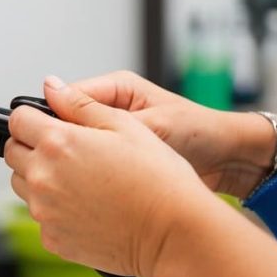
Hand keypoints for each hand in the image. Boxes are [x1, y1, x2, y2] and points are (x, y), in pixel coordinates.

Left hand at [5, 76, 213, 276]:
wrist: (175, 233)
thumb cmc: (158, 179)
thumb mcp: (125, 125)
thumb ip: (79, 104)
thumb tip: (51, 87)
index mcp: (57, 143)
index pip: (17, 120)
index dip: (32, 118)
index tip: (46, 123)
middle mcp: (42, 177)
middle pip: (14, 153)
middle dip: (33, 146)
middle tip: (67, 151)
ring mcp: (44, 211)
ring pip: (23, 185)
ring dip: (41, 177)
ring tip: (80, 180)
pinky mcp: (52, 238)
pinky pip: (41, 216)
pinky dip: (55, 209)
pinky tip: (86, 206)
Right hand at [72, 71, 275, 196]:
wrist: (229, 161)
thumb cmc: (200, 132)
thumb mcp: (149, 122)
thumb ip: (101, 113)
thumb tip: (53, 91)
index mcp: (114, 89)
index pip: (64, 99)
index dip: (52, 120)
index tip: (47, 141)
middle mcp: (108, 110)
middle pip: (63, 125)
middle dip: (63, 144)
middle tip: (64, 163)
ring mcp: (109, 136)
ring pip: (72, 148)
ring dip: (74, 162)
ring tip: (79, 177)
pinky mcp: (113, 158)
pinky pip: (87, 165)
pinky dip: (85, 176)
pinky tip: (87, 186)